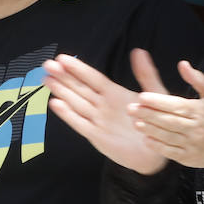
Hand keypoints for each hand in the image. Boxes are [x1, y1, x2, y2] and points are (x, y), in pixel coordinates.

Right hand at [43, 52, 167, 174]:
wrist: (156, 152)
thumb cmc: (155, 121)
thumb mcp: (155, 94)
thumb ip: (146, 74)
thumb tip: (138, 51)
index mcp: (114, 93)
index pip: (92, 78)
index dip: (78, 68)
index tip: (62, 58)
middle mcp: (102, 105)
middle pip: (79, 88)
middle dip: (63, 77)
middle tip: (48, 65)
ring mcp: (97, 120)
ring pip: (76, 103)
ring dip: (61, 91)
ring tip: (47, 79)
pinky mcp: (96, 136)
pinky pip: (80, 123)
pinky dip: (68, 114)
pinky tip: (55, 104)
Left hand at [131, 59, 203, 171]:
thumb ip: (198, 79)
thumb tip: (182, 64)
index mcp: (200, 111)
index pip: (175, 105)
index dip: (157, 101)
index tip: (141, 96)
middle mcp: (195, 128)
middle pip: (167, 120)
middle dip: (147, 114)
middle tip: (130, 108)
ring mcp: (192, 144)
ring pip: (167, 136)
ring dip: (150, 129)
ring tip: (135, 122)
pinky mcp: (190, 158)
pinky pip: (171, 152)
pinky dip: (158, 146)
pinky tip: (146, 139)